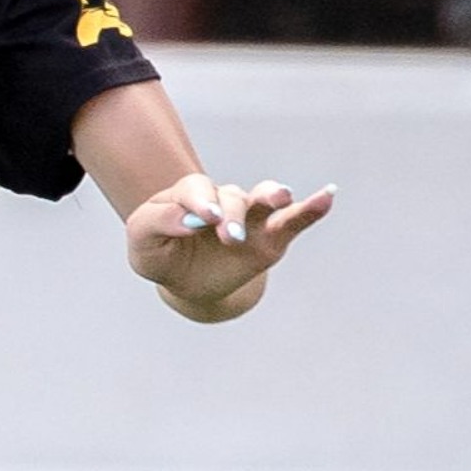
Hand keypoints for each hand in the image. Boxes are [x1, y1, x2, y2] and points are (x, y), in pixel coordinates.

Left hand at [124, 173, 332, 322]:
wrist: (187, 281)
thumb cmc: (161, 255)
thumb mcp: (143, 244)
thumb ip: (157, 223)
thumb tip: (190, 219)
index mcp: (189, 196)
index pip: (195, 189)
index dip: (200, 201)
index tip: (204, 219)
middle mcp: (223, 199)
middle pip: (231, 196)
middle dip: (232, 214)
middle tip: (230, 238)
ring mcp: (251, 216)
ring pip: (264, 199)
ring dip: (272, 196)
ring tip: (280, 199)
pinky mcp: (272, 237)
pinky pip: (293, 220)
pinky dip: (311, 209)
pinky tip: (327, 196)